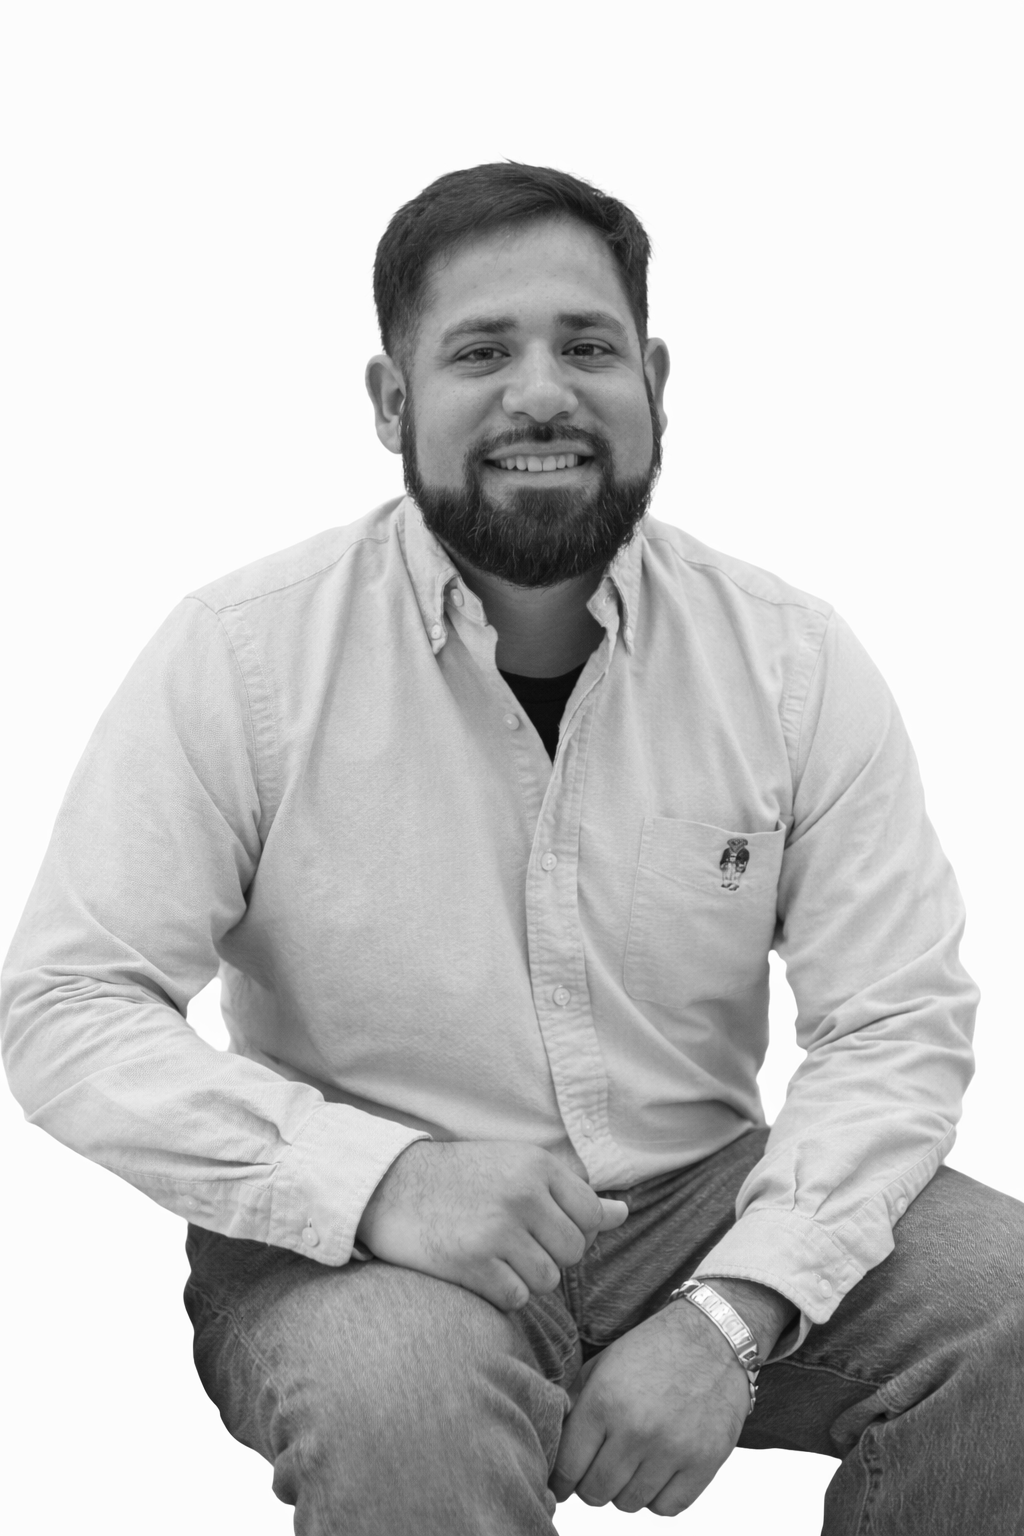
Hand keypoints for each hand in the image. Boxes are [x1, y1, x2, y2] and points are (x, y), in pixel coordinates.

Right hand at [355, 1140, 628, 1311]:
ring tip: (493, 1255)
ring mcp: (498, 1230)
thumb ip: (571, 1193)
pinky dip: (500, 1292)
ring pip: (547, 1280)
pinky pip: (515, 1298)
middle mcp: (523, 1194)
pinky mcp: (473, 1263)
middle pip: (572, 1252)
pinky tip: (476, 1270)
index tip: (540, 1227)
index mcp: (537, 1165)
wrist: (387, 1187)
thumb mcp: (517, 1168)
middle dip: (548, 1256)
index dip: (570, 1230)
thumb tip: (623, 1214)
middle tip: (511, 1242)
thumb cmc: (458, 1178)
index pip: (590, 1217)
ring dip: (524, 1277)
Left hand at [551, 1297, 750, 1514]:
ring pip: (629, 1504)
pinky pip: (666, 1508)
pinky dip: (657, 1497)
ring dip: (624, 1490)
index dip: (560, 1481)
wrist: (714, 1335)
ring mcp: (672, 1449)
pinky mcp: (703, 1463)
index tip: (561, 1485)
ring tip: (630, 1465)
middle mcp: (636, 1428)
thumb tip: (552, 1446)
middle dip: (590, 1486)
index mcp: (605, 1400)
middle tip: (597, 1471)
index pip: (568, 1466)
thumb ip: (576, 1404)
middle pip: (596, 1492)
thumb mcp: (604, 1363)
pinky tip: (656, 1472)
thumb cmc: (653, 1349)